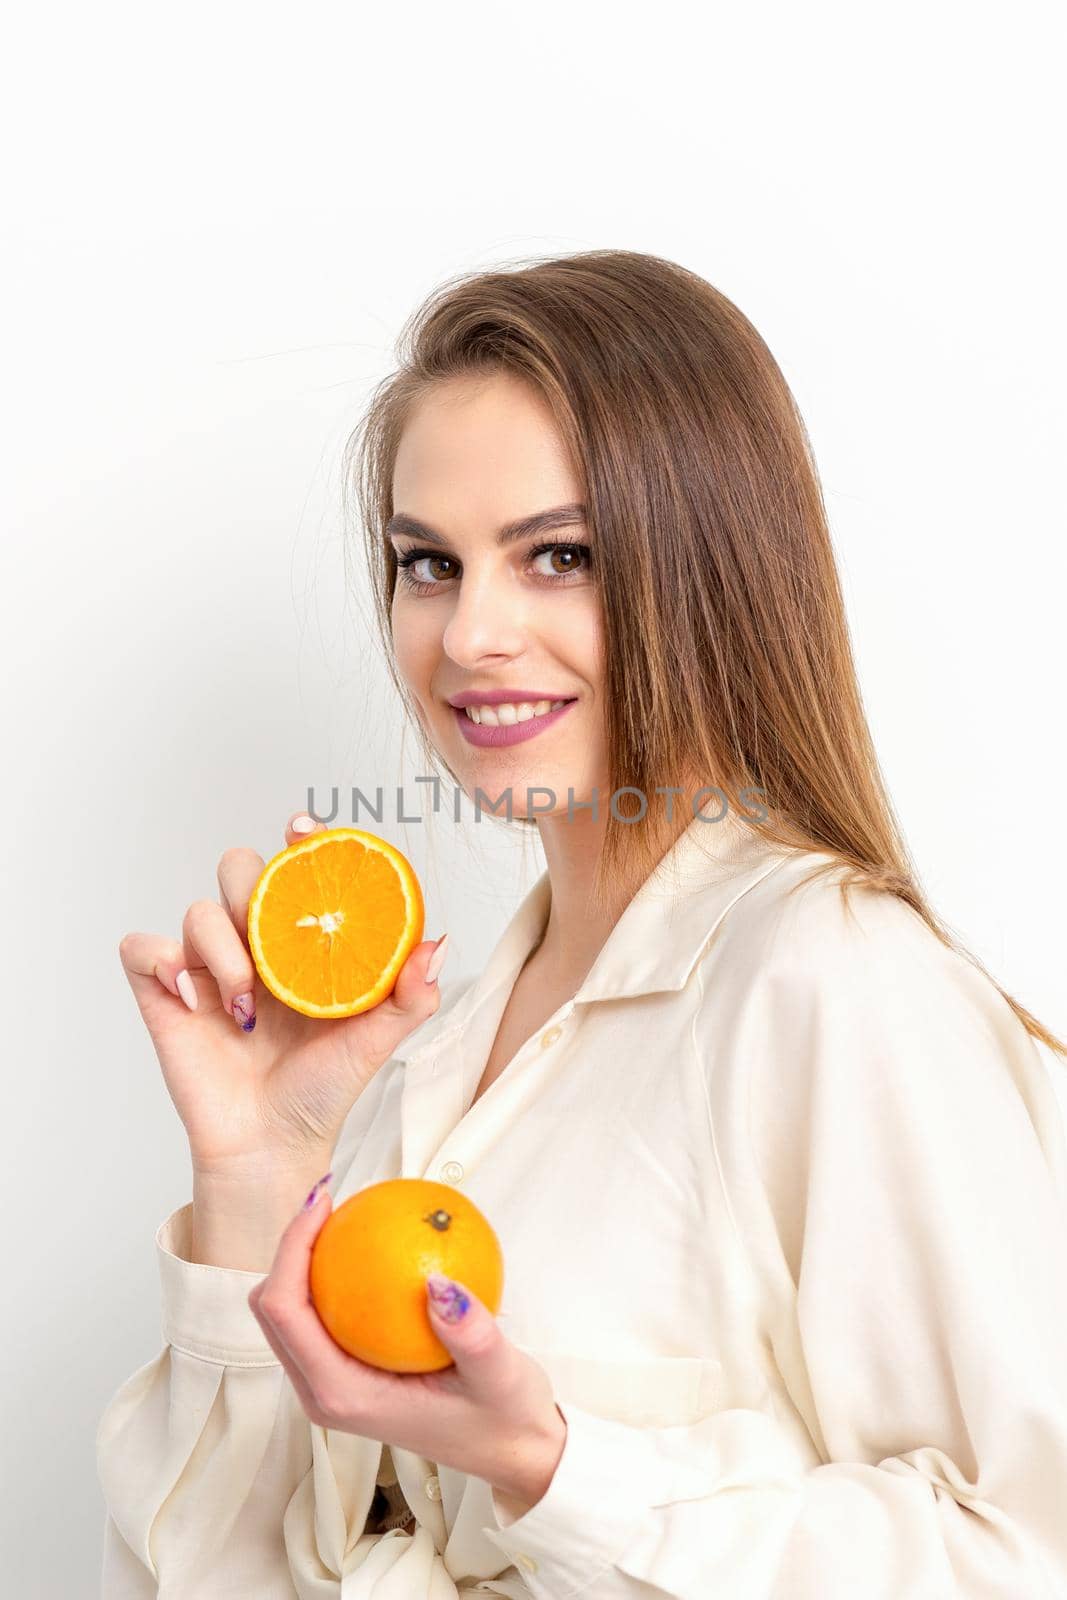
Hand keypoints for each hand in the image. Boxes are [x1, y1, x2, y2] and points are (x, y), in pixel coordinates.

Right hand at [118, 811, 446, 1171]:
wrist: (272, 1144)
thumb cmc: (322, 1089)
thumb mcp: (377, 1041)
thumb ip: (410, 994)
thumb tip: (436, 944)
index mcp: (303, 941)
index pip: (296, 869)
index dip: (299, 840)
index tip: (304, 830)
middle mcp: (253, 942)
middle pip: (240, 868)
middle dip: (254, 888)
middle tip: (271, 935)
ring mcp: (206, 966)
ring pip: (197, 908)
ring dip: (222, 948)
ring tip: (246, 1005)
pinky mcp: (164, 993)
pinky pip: (142, 948)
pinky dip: (161, 962)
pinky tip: (194, 999)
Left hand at [248, 1183, 568, 1506]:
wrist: (510, 1452)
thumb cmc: (501, 1419)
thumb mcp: (500, 1375)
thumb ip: (471, 1336)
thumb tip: (439, 1281)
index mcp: (343, 1396)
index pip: (286, 1313)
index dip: (291, 1249)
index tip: (325, 1202)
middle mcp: (325, 1393)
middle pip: (273, 1310)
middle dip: (290, 1247)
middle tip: (333, 1200)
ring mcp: (333, 1385)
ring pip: (290, 1312)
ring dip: (305, 1260)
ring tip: (344, 1213)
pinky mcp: (348, 1374)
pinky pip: (321, 1316)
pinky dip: (332, 1276)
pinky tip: (370, 1242)